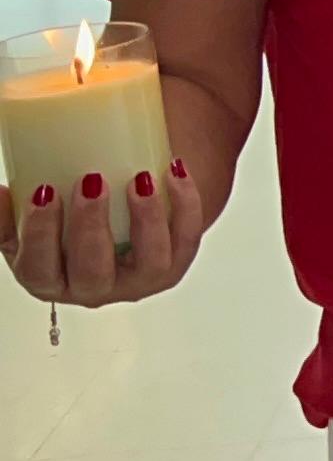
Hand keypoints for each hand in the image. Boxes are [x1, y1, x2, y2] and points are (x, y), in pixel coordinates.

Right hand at [10, 161, 204, 309]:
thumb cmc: (66, 218)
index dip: (40, 233)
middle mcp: (93, 289)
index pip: (38, 268)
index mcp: (48, 279)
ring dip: (146, 218)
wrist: (118, 219)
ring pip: (150, 262)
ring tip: (140, 178)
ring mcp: (137, 282)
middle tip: (91, 181)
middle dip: (91, 226)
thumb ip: (10, 210)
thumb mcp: (31, 220)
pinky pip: (186, 240)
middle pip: (93, 270)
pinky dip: (185, 205)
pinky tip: (174, 171)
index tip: (44, 192)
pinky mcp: (173, 267)